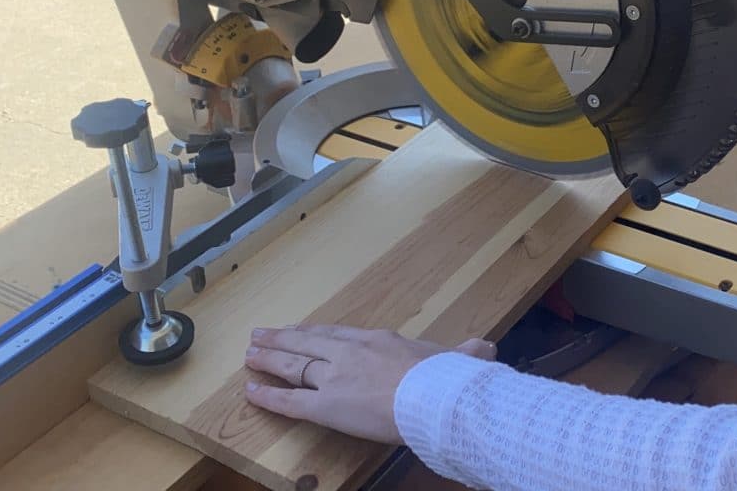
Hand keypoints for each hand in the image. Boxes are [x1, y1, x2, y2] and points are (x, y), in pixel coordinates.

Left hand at [244, 325, 496, 443]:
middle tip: (259, 336)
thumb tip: (486, 348)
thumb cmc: (446, 378)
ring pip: (294, 365)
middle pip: (308, 344)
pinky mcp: (326, 406)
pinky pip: (290, 401)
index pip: (337, 335)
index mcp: (378, 341)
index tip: (299, 330)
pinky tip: (250, 392)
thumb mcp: (458, 359)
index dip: (314, 333)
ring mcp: (335, 377)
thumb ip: (466, 353)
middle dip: (282, 339)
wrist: (435, 397)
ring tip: (250, 354)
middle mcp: (350, 353)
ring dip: (270, 359)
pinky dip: (268, 396)